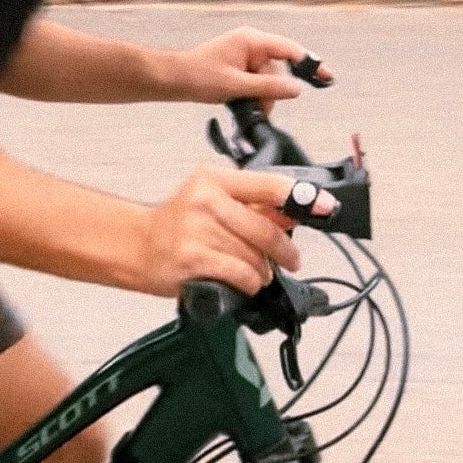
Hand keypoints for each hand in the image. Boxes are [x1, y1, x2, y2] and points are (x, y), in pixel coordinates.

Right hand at [134, 165, 324, 296]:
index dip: (302, 197)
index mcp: (214, 178)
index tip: (326, 207)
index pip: (269, 184)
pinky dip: (250, 283)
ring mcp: (198, 228)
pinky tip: (245, 283)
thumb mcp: (211, 202)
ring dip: (264, 271)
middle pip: (266, 227)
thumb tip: (293, 214)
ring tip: (258, 275)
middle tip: (292, 260)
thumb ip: (251, 206)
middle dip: (285, 250)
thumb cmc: (176, 224)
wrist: (136, 245)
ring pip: (254, 255)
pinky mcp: (194, 258)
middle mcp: (205, 199)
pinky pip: (240, 273)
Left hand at [165, 28, 333, 109]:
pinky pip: (256, 83)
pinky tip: (240, 101)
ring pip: (268, 80)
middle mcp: (251, 44)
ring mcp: (245, 56)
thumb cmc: (197, 76)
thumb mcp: (235, 85)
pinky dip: (253, 95)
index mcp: (251, 40)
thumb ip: (268, 87)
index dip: (309, 64)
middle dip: (271, 91)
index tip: (326, 77)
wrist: (171, 80)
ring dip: (260, 97)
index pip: (289, 50)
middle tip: (257, 104)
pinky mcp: (239, 68)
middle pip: (278, 70)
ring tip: (242, 104)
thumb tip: (295, 89)